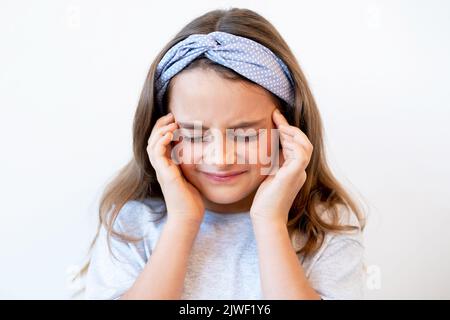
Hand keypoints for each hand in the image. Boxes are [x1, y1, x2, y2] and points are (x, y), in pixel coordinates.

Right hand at [147, 112, 204, 223]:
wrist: (188, 217)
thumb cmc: (192, 199)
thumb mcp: (191, 176)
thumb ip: (190, 164)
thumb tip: (201, 151)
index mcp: (166, 166)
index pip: (159, 142)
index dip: (164, 129)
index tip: (175, 119)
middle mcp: (161, 167)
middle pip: (152, 140)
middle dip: (160, 125)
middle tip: (172, 115)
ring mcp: (161, 171)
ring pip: (152, 145)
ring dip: (160, 131)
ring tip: (171, 122)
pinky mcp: (165, 174)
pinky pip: (156, 154)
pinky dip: (161, 142)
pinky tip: (169, 135)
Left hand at [250, 109, 312, 224]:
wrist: (266, 217)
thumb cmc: (264, 200)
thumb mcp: (268, 175)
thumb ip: (271, 162)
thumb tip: (266, 146)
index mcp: (295, 170)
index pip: (296, 145)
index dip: (288, 130)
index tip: (275, 116)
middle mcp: (300, 170)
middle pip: (302, 142)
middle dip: (290, 127)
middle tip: (275, 116)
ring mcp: (299, 173)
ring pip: (305, 146)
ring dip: (292, 134)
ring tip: (279, 127)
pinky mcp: (294, 175)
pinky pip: (301, 154)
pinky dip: (293, 143)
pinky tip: (280, 138)